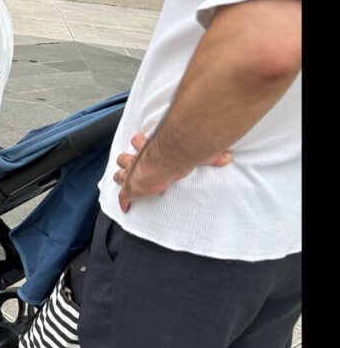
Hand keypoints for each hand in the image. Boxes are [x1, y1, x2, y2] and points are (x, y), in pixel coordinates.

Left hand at [114, 133, 232, 212]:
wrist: (162, 163)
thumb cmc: (177, 155)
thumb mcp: (196, 154)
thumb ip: (211, 156)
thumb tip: (229, 157)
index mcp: (148, 148)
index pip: (138, 141)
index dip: (140, 141)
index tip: (141, 140)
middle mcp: (137, 159)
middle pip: (124, 157)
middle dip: (126, 160)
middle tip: (131, 164)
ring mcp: (131, 174)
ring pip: (119, 174)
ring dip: (121, 177)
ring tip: (125, 181)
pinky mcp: (129, 188)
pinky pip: (123, 197)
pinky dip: (123, 202)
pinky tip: (125, 207)